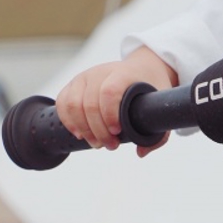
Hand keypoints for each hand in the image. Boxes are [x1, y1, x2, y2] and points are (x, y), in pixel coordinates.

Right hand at [56, 46, 177, 153]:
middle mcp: (101, 72)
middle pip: (90, 103)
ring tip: (96, 143)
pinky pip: (62, 103)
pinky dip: (68, 121)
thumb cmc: (150, 89)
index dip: (109, 114)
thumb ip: (158, 134)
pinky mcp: (74, 84)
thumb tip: (140, 152)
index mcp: (123, 73)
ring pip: (72, 104)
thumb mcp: (160, 106)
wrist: (141, 69)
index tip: (117, 132)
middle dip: (98, 131)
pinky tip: (79, 134)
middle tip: (110, 145)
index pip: (109, 91)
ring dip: (82, 129)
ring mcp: (85, 77)